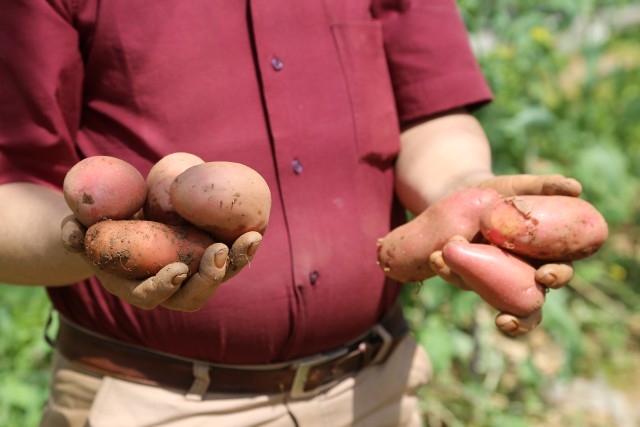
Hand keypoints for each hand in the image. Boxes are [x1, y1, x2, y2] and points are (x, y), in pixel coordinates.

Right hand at [61, 217, 260, 310]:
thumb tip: (73, 233)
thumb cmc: (99, 227)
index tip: (175, 270)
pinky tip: (256, 230)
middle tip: (218, 252)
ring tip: (250, 239)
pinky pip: (231, 258)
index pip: (149, 296)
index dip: (162, 287)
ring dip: (236, 263)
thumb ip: (73, 231)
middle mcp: (168, 287)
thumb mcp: (80, 227)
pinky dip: (244, 247)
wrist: (124, 220)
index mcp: (134, 285)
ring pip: (218, 279)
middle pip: (193, 297)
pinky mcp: (209, 257)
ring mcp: (192, 274)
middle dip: (209, 279)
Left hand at [436, 174, 580, 335]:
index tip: (544, 276)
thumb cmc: (505, 193)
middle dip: (521, 317)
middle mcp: (523, 273)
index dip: (557, 276)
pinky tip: (436, 258)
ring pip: (490, 299)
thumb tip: (575, 187)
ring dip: (471, 290)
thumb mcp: (522, 186)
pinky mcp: (467, 274)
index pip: (560, 270)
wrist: (468, 193)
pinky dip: (447, 270)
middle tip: (505, 317)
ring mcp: (494, 279)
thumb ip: (546, 186)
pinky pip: (458, 277)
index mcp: (545, 254)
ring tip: (456, 281)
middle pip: (530, 303)